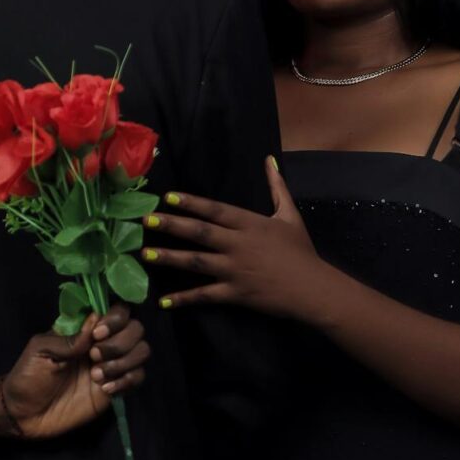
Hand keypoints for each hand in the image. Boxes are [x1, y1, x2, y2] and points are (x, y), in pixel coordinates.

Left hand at [0, 304, 148, 438]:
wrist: (24, 415)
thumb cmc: (28, 376)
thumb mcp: (41, 350)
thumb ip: (69, 338)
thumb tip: (95, 319)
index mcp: (86, 328)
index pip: (117, 310)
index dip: (115, 318)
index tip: (97, 334)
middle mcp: (103, 343)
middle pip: (136, 329)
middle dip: (119, 342)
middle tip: (94, 357)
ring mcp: (111, 365)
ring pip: (142, 351)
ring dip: (123, 362)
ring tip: (97, 376)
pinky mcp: (114, 389)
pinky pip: (138, 377)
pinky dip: (126, 381)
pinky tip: (105, 389)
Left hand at [141, 156, 320, 317]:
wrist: (313, 288)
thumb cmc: (301, 250)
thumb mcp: (289, 214)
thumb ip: (276, 186)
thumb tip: (269, 159)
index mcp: (249, 224)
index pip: (215, 210)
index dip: (191, 203)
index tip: (168, 197)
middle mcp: (238, 244)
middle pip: (200, 232)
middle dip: (172, 226)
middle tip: (146, 220)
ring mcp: (235, 270)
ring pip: (196, 262)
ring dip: (169, 257)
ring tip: (146, 254)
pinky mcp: (235, 293)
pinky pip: (205, 295)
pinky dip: (184, 298)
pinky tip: (164, 300)